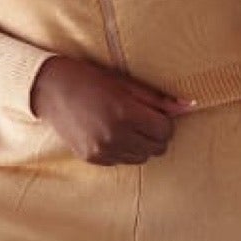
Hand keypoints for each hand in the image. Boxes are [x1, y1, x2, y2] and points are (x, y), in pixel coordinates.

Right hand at [30, 55, 196, 165]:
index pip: (165, 131)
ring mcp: (102, 150)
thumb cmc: (91, 79)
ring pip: (141, 157)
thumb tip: (191, 106)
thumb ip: (159, 99)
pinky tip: (110, 133)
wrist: (49, 89)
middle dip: (155, 134)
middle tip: (141, 119)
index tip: (154, 113)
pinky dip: (123, 150)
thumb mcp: (127, 84)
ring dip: (140, 144)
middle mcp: (114, 135)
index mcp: (125, 113)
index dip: (164, 122)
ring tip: (125, 125)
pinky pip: (122, 161)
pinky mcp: (92, 159)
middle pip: (157, 148)